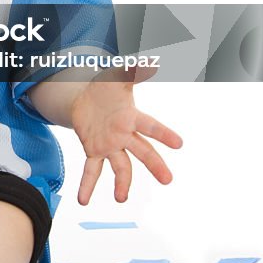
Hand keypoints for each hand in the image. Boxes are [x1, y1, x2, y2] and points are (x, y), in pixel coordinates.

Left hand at [69, 70, 182, 204]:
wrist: (86, 98)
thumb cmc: (106, 88)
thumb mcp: (114, 77)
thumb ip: (130, 71)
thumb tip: (147, 62)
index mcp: (130, 117)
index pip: (150, 126)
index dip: (163, 134)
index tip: (179, 144)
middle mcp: (124, 135)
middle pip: (142, 151)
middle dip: (154, 164)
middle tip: (168, 179)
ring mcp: (110, 145)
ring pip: (120, 166)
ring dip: (121, 183)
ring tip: (121, 198)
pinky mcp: (94, 151)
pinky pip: (92, 170)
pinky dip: (87, 185)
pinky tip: (83, 200)